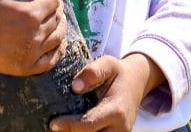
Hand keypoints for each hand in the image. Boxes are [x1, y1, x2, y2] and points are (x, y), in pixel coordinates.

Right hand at [0, 0, 65, 75]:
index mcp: (30, 14)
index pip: (54, 1)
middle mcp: (35, 34)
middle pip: (57, 19)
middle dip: (56, 9)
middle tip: (49, 6)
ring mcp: (32, 53)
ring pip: (58, 38)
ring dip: (60, 27)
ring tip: (55, 21)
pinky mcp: (27, 67)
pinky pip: (52, 60)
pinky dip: (58, 50)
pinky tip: (57, 43)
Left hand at [49, 54, 164, 131]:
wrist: (137, 83)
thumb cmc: (119, 73)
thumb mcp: (108, 64)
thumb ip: (93, 72)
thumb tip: (75, 86)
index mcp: (116, 110)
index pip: (89, 124)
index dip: (70, 126)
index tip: (53, 124)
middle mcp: (120, 128)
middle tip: (52, 126)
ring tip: (61, 127)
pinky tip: (70, 127)